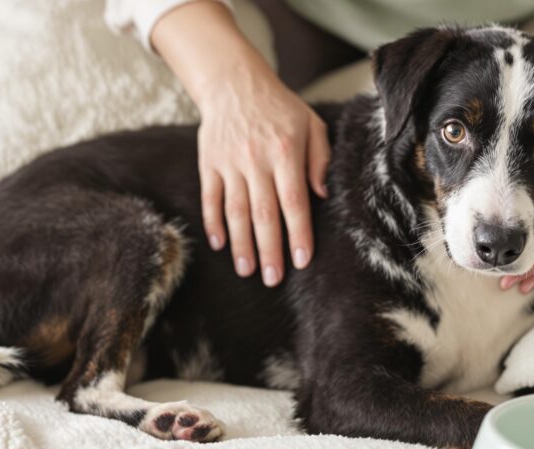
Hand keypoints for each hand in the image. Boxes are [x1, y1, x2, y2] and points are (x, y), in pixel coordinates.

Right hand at [151, 1, 328, 286]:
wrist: (233, 83)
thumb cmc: (280, 108)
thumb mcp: (311, 124)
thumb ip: (321, 159)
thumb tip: (324, 196)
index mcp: (285, 151)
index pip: (293, 200)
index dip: (298, 232)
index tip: (302, 260)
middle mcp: (256, 160)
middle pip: (263, 213)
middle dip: (269, 250)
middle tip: (273, 279)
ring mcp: (229, 163)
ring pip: (236, 211)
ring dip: (241, 244)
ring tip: (248, 271)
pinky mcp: (209, 163)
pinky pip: (211, 198)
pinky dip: (214, 223)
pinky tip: (221, 245)